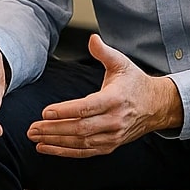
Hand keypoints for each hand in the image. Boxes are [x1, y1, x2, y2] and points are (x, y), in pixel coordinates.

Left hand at [27, 34, 177, 157]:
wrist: (156, 106)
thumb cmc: (135, 83)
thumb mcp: (122, 63)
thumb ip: (104, 52)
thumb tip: (92, 38)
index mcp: (115, 99)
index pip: (87, 108)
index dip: (65, 111)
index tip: (46, 112)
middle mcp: (114, 121)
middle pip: (80, 128)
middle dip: (54, 129)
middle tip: (32, 128)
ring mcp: (112, 136)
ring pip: (80, 142)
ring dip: (55, 141)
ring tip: (35, 138)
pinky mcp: (109, 146)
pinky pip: (84, 152)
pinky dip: (64, 152)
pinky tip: (46, 147)